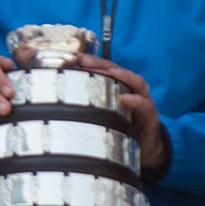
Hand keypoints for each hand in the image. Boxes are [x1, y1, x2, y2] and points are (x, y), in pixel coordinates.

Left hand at [74, 53, 167, 172]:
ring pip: (136, 81)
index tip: (72, 58)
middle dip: (101, 63)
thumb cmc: (120, 127)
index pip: (103, 68)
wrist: (145, 148)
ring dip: (123, 75)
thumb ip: (86, 106)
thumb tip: (54, 104)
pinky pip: (145, 105)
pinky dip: (136, 100)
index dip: (89, 61)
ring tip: (111, 72)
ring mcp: (142, 101)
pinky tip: (126, 98)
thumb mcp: (102, 115)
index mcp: (116, 87)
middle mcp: (130, 90)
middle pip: (117, 70)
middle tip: (85, 60)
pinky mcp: (150, 116)